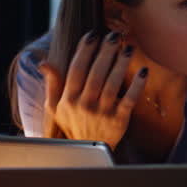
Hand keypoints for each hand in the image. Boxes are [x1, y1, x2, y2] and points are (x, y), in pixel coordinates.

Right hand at [42, 31, 146, 148]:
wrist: (88, 152)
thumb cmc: (72, 125)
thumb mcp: (55, 107)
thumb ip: (52, 84)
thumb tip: (43, 62)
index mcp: (68, 99)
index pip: (76, 70)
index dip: (84, 51)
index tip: (92, 35)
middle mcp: (84, 105)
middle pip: (96, 73)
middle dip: (105, 52)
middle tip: (113, 36)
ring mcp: (102, 113)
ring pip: (112, 83)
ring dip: (121, 64)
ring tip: (127, 48)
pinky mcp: (119, 121)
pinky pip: (129, 99)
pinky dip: (137, 85)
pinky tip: (143, 71)